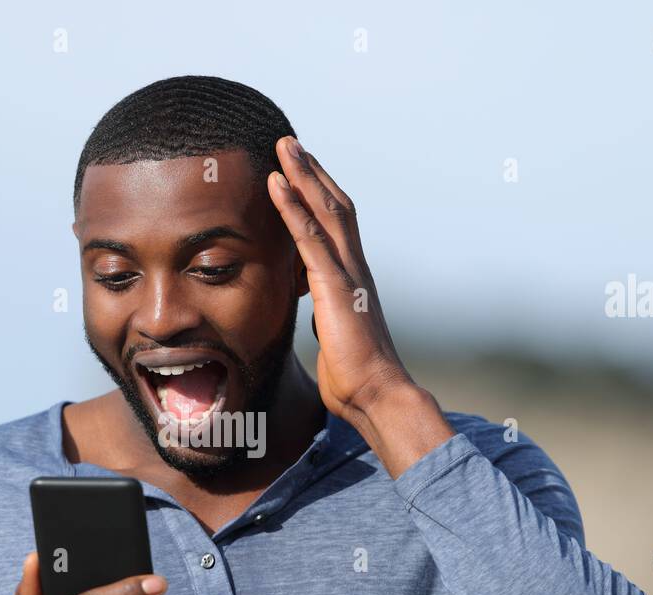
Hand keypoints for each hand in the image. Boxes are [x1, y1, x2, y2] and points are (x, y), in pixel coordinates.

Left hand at [267, 136, 455, 476]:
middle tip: (289, 142)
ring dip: (303, 175)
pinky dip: (293, 207)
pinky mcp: (336, 286)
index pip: (337, 225)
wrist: (376, 395)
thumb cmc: (355, 377)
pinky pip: (311, 238)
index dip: (319, 195)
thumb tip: (316, 311)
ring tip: (283, 145)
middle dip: (312, 172)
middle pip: (335, 205)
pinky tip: (276, 184)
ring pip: (326, 210)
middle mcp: (355, 268)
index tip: (299, 170)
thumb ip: (327, 314)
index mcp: (353, 280)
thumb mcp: (334, 336)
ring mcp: (348, 274)